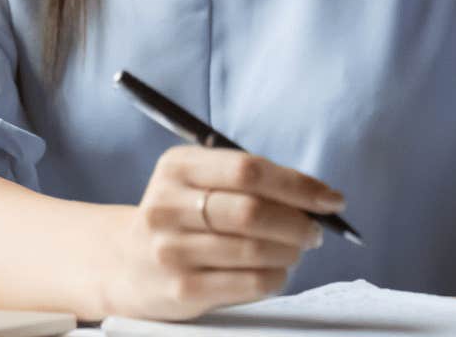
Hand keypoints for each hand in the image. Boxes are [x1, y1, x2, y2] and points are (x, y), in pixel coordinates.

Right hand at [100, 144, 346, 320]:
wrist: (125, 263)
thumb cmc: (180, 216)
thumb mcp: (197, 181)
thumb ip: (248, 181)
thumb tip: (318, 196)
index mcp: (177, 167)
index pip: (248, 169)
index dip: (297, 184)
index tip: (330, 199)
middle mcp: (168, 205)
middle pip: (252, 211)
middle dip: (298, 222)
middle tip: (315, 230)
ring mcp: (171, 250)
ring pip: (255, 250)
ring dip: (290, 252)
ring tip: (296, 250)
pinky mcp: (181, 288)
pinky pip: (248, 283)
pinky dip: (276, 278)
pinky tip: (277, 272)